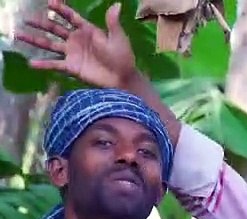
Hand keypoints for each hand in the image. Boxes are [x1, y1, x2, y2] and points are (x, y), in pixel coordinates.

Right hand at [16, 1, 139, 89]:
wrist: (123, 79)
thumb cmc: (122, 57)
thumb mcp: (118, 38)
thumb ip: (113, 22)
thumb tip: (116, 4)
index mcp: (87, 30)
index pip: (71, 17)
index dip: (60, 9)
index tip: (50, 3)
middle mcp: (76, 39)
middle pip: (55, 29)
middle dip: (41, 23)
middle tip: (27, 19)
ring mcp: (72, 53)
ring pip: (50, 44)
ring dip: (35, 40)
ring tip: (20, 34)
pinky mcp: (71, 67)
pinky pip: (54, 64)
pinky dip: (43, 64)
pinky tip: (31, 63)